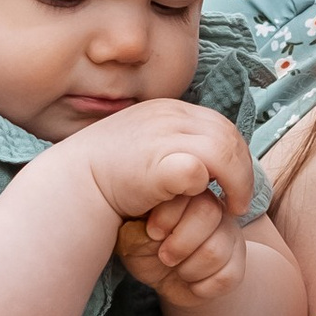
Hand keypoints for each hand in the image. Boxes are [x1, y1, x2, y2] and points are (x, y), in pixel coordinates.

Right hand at [75, 97, 254, 230]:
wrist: (72, 186)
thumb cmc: (107, 175)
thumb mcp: (142, 146)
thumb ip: (169, 144)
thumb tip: (199, 159)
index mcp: (167, 109)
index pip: (218, 124)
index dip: (235, 152)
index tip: (236, 180)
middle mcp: (169, 115)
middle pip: (227, 134)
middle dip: (243, 168)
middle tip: (243, 199)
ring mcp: (163, 136)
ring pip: (222, 150)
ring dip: (238, 180)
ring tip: (236, 207)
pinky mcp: (158, 163)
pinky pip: (199, 166)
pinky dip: (213, 183)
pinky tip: (218, 206)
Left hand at [117, 189, 247, 304]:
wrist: (161, 278)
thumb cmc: (145, 249)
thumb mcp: (133, 237)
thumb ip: (139, 228)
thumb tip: (150, 231)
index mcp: (187, 191)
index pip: (189, 190)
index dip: (167, 217)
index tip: (153, 232)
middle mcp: (214, 206)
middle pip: (208, 214)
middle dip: (178, 244)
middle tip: (164, 256)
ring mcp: (230, 234)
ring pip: (215, 251)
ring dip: (188, 269)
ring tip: (178, 269)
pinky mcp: (238, 262)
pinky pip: (227, 277)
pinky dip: (202, 288)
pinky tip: (193, 283)